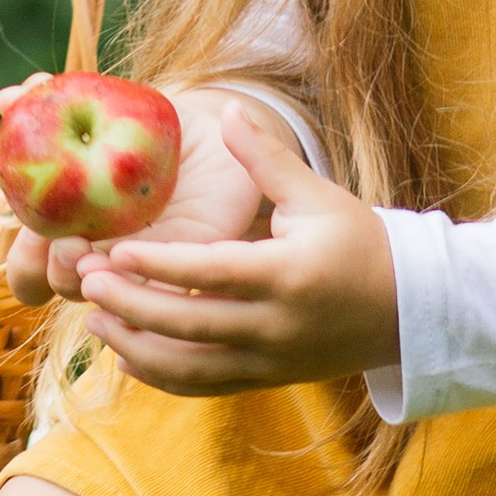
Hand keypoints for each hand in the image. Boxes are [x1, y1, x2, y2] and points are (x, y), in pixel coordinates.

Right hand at [0, 79, 271, 307]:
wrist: (219, 135)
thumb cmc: (151, 126)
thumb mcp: (107, 108)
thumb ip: (56, 104)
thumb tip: (7, 98)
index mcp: (70, 228)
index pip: (29, 267)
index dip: (23, 261)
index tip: (28, 230)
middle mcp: (101, 256)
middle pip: (59, 288)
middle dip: (53, 274)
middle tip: (69, 245)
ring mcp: (142, 267)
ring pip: (106, 299)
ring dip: (94, 282)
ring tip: (94, 259)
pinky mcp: (187, 268)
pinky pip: (160, 293)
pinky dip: (143, 286)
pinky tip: (136, 264)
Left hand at [69, 101, 399, 394]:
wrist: (409, 310)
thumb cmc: (360, 242)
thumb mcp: (317, 196)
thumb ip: (265, 159)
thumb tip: (227, 109)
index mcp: (288, 275)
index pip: (211, 273)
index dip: (159, 265)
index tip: (114, 252)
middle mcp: (276, 325)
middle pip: (188, 325)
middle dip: (130, 306)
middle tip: (86, 282)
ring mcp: (270, 360)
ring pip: (189, 368)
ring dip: (135, 348)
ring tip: (95, 319)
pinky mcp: (267, 379)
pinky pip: (204, 387)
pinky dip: (160, 376)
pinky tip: (125, 354)